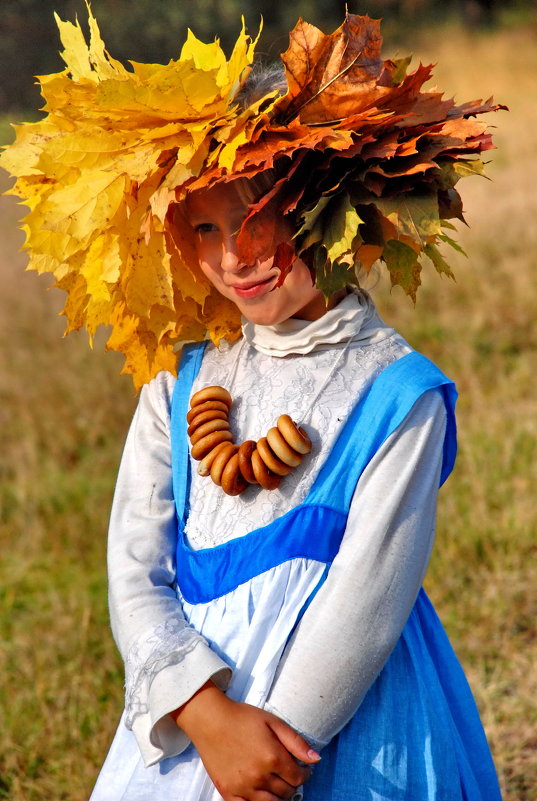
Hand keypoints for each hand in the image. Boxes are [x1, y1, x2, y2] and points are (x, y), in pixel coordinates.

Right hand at [172, 681, 319, 800]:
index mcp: (272, 757)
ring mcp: (242, 787)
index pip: (298, 777)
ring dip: (279, 797)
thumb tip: (316, 759)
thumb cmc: (242, 717)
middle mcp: (258, 775)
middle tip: (289, 775)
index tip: (304, 769)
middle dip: (292, 784)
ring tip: (278, 785)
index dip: (305, 774)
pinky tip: (261, 794)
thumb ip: (296, 742)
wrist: (210, 720)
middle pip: (286, 792)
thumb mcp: (273, 722)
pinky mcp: (228, 792)